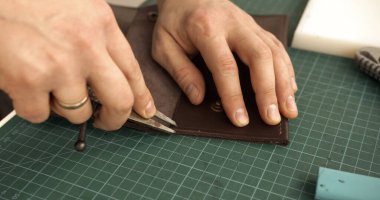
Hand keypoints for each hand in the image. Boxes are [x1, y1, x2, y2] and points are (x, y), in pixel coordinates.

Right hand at [0, 0, 155, 129]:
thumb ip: (96, 38)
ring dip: (65, 107)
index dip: (142, 96)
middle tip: (107, 121)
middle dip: (116, 120)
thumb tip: (109, 74)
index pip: (133, 70)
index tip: (145, 111)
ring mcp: (59, 65)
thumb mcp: (77, 8)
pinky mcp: (29, 81)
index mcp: (100, 23)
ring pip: (78, 113)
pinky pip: (40, 115)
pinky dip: (35, 108)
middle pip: (120, 100)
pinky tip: (27, 87)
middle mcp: (86, 45)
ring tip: (49, 86)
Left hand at [153, 0, 297, 125]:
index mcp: (206, 29)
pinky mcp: (256, 28)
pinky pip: (276, 47)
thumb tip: (198, 99)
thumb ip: (181, 72)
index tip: (240, 120)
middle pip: (259, 57)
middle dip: (269, 90)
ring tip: (288, 110)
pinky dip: (286, 69)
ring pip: (273, 52)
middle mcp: (233, 25)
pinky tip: (289, 89)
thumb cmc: (174, 22)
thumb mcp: (164, 46)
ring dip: (283, 83)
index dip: (234, 95)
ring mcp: (248, 24)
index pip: (225, 66)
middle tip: (272, 118)